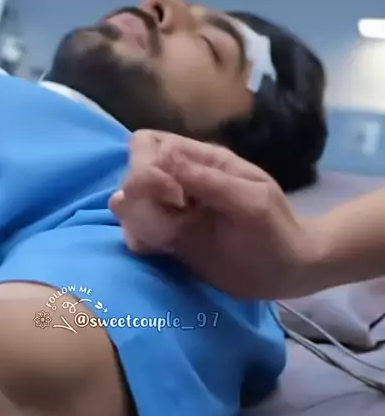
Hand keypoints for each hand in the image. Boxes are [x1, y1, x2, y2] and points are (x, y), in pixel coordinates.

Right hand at [109, 131, 318, 299]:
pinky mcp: (169, 240)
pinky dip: (140, 240)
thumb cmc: (276, 230)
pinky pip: (135, 233)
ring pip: (127, 205)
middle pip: (130, 173)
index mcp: (200, 161)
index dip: (147, 167)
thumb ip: (207, 179)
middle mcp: (179, 182)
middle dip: (142, 197)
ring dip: (138, 221)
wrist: (288, 271)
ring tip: (168, 240)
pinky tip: (164, 251)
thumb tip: (161, 156)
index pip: (146, 144)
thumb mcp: (251, 201)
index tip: (175, 196)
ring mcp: (171, 211)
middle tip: (175, 220)